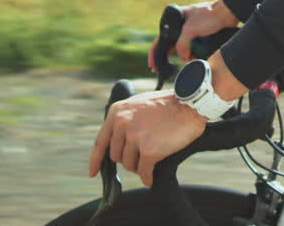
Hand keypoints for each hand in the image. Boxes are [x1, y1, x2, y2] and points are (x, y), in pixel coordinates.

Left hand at [88, 89, 206, 187]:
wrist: (189, 105)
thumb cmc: (168, 105)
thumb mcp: (138, 104)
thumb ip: (124, 121)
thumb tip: (118, 143)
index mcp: (117, 112)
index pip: (101, 142)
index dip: (96, 160)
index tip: (93, 172)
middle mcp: (122, 124)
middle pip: (117, 156)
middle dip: (129, 158)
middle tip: (143, 154)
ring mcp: (135, 137)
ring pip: (130, 165)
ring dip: (140, 165)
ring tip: (153, 156)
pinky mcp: (149, 150)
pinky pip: (144, 171)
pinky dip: (147, 177)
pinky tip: (151, 178)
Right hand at [148, 0, 239, 71]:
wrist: (227, 14)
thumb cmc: (208, 16)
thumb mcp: (190, 30)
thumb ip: (182, 45)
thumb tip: (183, 57)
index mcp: (174, 21)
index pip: (160, 39)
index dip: (155, 53)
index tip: (153, 65)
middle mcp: (180, 26)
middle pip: (169, 45)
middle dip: (167, 57)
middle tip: (162, 70)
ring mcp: (190, 31)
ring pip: (181, 48)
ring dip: (184, 56)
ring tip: (189, 59)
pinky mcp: (199, 36)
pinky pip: (191, 48)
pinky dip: (192, 54)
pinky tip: (195, 58)